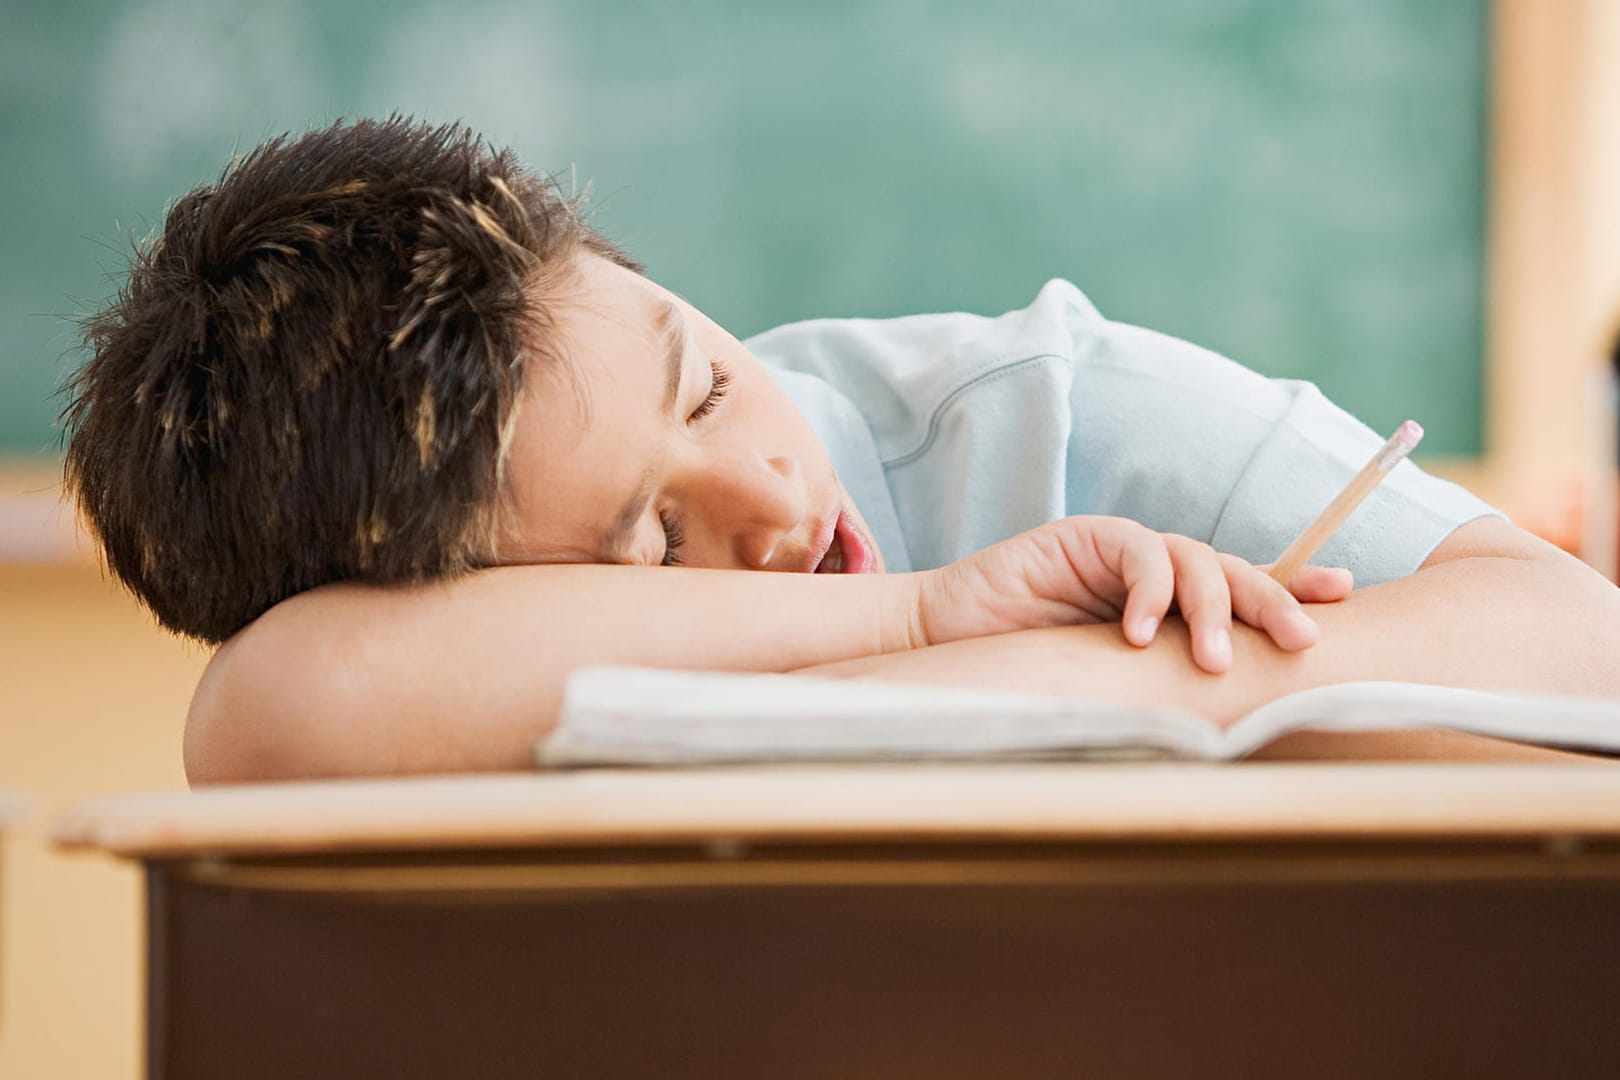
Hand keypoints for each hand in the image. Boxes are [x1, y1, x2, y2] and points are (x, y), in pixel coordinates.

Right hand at [915, 516, 1351, 672]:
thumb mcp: (1116, 687)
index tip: (1340, 597)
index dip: (1291, 587)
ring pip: (1194, 558)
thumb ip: (1166, 684)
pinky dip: (1147, 590)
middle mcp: (1155, 574)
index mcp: (1171, 608)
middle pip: (1233, 571)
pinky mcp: (1084, 537)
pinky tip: (1140, 632)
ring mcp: (1121, 551)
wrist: (952, 647)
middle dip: (1274, 600)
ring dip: (1211, 608)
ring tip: (1214, 660)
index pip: (1243, 592)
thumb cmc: (1032, 677)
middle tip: (1301, 640)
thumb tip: (1238, 725)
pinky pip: (1136, 551)